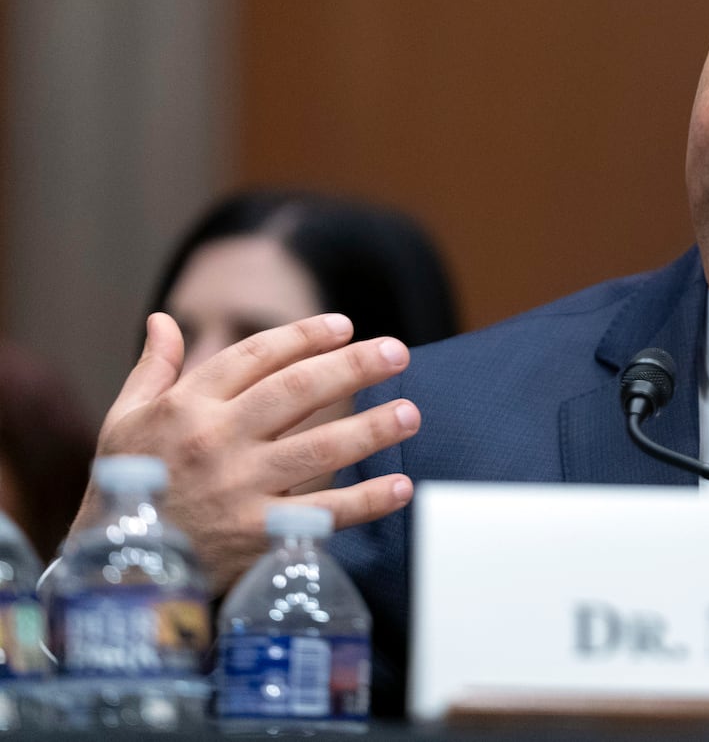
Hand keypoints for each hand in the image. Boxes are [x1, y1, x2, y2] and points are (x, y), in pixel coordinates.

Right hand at [75, 312, 420, 592]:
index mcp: (187, 407)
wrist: (116, 570)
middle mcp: (217, 442)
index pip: (257, 357)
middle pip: (298, 391)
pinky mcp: (257, 536)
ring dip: (372, 428)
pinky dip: (366, 501)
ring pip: (320, 448)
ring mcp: (240, 489)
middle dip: (353, 367)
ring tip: (410, 412)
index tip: (345, 326)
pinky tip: (401, 486)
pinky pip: (323, 514)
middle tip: (397, 352)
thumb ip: (152, 370)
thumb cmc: (126, 488)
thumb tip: (162, 320)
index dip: (304, 336)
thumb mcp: (125, 422)